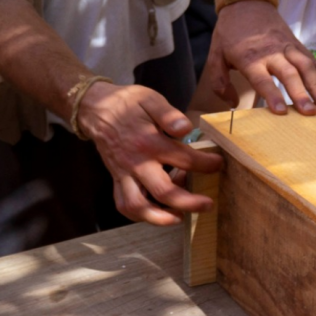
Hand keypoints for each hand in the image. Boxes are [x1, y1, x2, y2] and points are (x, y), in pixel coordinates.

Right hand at [76, 81, 221, 225]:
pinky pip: (124, 205)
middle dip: (190, 203)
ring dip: (161, 218)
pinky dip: (140, 215)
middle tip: (208, 204)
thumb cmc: (128, 103)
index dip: (206, 164)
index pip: (184, 159)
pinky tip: (157, 213)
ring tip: (180, 217)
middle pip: (164, 192)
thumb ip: (168, 114)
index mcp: (148, 142)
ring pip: (139, 206)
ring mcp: (124, 174)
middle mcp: (136, 163)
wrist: (96, 109)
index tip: (218, 164)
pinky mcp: (117, 179)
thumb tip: (186, 128)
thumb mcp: (150, 98)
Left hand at [201, 0, 315, 115]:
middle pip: (289, 73)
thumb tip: (232, 104)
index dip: (272, 95)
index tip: (281, 112)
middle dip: (301, 93)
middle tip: (310, 113)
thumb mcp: (215, 54)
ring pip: (305, 66)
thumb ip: (219, 81)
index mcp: (249, 58)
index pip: (262, 79)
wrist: (246, 2)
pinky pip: (312, 60)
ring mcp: (287, 47)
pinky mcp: (297, 44)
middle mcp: (272, 52)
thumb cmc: (230, 33)